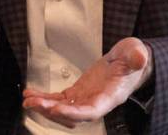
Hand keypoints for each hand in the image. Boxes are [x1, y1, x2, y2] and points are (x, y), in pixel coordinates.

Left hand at [22, 37, 152, 127]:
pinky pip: (59, 99)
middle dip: (52, 111)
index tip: (56, 109)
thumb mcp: (136, 53)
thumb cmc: (133, 58)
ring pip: (63, 109)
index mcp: (111, 96)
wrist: (130, 60)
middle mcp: (97, 102)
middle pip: (72, 115)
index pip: (91, 110)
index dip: (74, 112)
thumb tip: (139, 58)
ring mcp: (86, 98)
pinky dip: (45, 98)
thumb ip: (137, 57)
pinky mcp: (78, 92)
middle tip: (33, 103)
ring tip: (28, 100)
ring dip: (45, 107)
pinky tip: (31, 94)